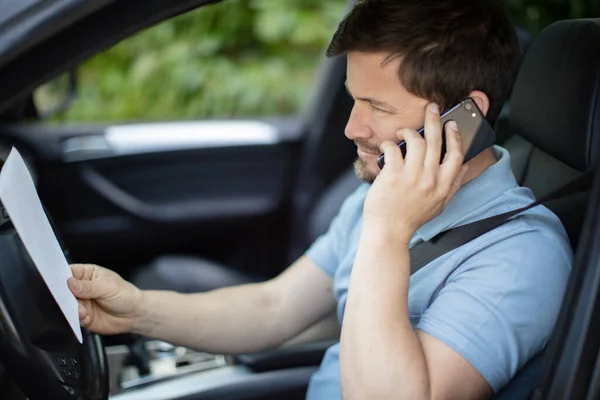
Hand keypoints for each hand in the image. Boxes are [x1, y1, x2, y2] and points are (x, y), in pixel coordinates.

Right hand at [67, 264, 142, 334]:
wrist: (134, 315)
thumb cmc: (125, 295)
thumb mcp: (108, 287)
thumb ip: (89, 286)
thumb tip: (70, 283)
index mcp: (87, 274)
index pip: (68, 272)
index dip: (60, 276)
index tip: (57, 281)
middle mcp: (81, 288)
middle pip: (63, 290)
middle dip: (64, 295)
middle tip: (69, 299)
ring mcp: (81, 303)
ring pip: (67, 305)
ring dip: (72, 309)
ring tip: (82, 311)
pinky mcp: (82, 316)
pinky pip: (73, 318)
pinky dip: (78, 318)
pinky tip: (86, 317)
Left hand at [363, 103, 468, 243]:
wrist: (388, 231)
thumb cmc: (411, 218)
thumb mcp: (439, 205)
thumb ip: (453, 184)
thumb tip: (467, 166)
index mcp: (443, 186)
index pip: (456, 155)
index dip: (455, 136)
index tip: (451, 124)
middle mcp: (430, 179)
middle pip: (436, 140)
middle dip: (434, 119)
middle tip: (431, 108)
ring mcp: (412, 176)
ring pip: (416, 140)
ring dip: (408, 131)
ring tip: (402, 132)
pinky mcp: (393, 174)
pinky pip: (393, 148)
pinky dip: (389, 143)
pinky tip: (386, 147)